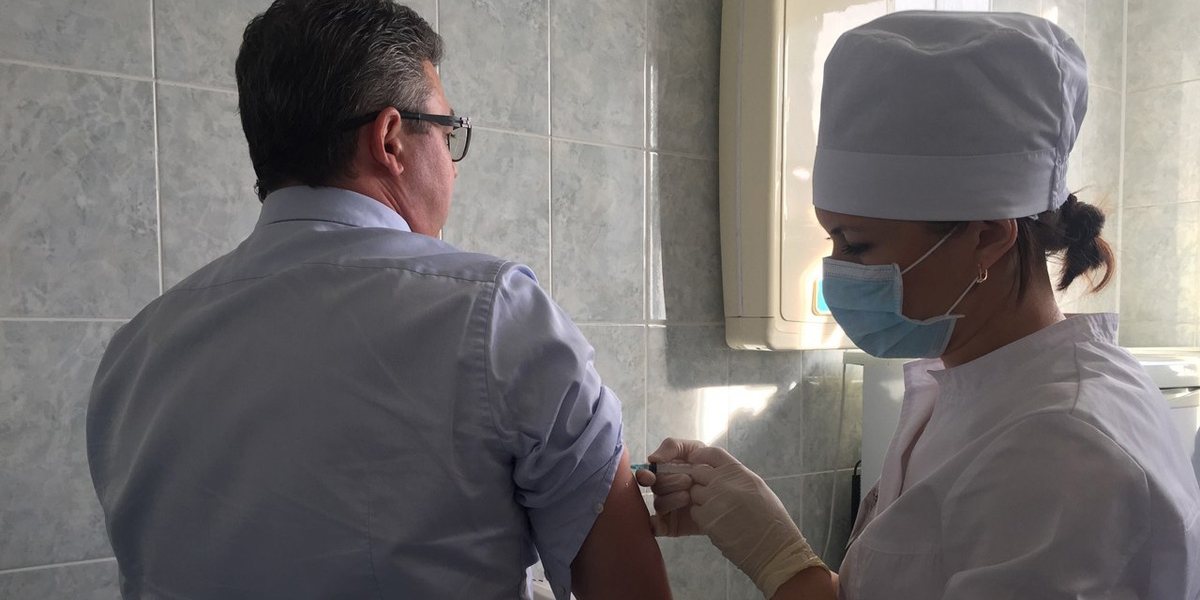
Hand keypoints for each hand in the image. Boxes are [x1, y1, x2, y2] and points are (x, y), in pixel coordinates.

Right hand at [634, 438, 708, 536]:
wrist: (730, 491)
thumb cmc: (708, 466)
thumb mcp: (693, 448)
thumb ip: (672, 447)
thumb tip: (652, 459)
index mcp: (664, 472)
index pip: (646, 474)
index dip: (644, 475)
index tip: (650, 476)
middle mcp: (663, 490)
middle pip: (655, 488)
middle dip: (670, 482)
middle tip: (687, 480)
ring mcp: (668, 508)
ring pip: (659, 505)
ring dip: (671, 500)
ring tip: (688, 496)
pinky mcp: (672, 525)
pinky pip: (656, 527)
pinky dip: (654, 525)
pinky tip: (660, 523)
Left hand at [688, 446, 827, 598]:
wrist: (774, 548)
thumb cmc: (771, 521)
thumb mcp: (757, 489)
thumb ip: (737, 478)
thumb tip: (718, 473)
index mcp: (739, 472)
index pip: (712, 454)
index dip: (701, 457)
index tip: (697, 461)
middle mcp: (724, 482)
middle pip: (698, 472)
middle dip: (699, 481)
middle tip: (710, 494)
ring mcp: (714, 500)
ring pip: (694, 493)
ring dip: (701, 501)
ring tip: (718, 512)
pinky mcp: (707, 519)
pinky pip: (695, 512)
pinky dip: (702, 517)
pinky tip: (717, 524)